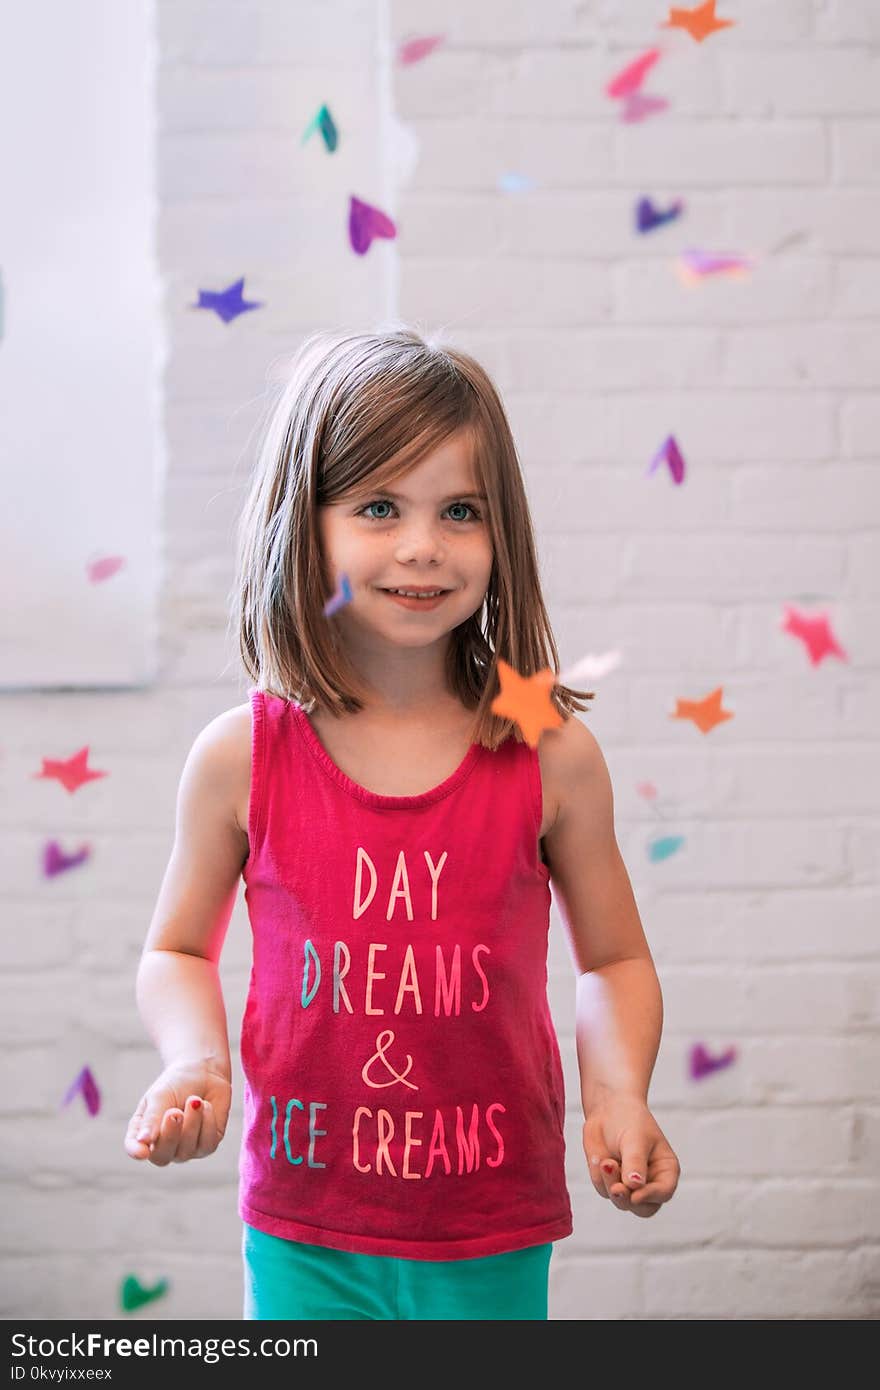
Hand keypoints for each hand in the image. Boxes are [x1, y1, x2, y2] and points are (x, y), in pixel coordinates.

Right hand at [124, 1061, 231, 1166]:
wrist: (206, 1071)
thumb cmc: (177, 1084)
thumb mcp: (160, 1097)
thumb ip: (151, 1119)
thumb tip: (142, 1141)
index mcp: (144, 1131)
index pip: (134, 1149)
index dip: (136, 1152)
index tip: (142, 1151)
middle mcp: (163, 1146)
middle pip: (162, 1157)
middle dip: (170, 1134)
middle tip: (175, 1111)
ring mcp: (185, 1149)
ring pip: (186, 1151)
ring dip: (192, 1123)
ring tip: (194, 1100)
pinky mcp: (207, 1145)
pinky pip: (207, 1144)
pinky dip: (208, 1123)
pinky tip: (206, 1106)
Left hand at [582, 1093, 679, 1217]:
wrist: (607, 1108)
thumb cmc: (629, 1120)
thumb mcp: (635, 1138)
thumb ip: (635, 1162)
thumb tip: (634, 1186)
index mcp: (666, 1170)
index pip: (664, 1193)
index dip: (650, 1196)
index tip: (634, 1195)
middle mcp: (650, 1182)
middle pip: (642, 1208)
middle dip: (627, 1199)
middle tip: (616, 1188)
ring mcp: (629, 1185)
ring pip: (620, 1201)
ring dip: (610, 1184)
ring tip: (605, 1161)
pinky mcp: (610, 1182)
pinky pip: (603, 1189)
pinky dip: (599, 1176)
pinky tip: (600, 1158)